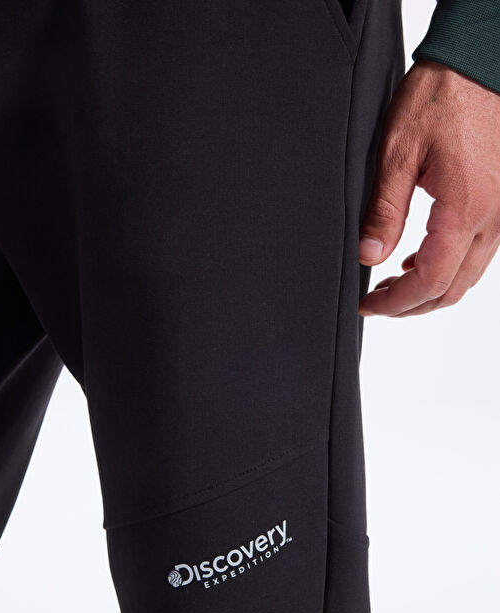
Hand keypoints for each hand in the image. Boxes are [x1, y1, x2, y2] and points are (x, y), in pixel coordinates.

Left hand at [358, 59, 499, 316]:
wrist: (479, 64)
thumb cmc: (442, 96)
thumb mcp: (398, 152)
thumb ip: (385, 210)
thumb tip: (369, 256)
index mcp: (465, 209)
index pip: (430, 282)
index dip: (396, 303)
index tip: (367, 305)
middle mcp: (493, 219)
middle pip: (452, 289)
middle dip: (411, 305)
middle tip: (375, 300)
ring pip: (467, 276)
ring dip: (429, 290)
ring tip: (391, 284)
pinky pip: (478, 255)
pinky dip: (447, 269)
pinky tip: (418, 260)